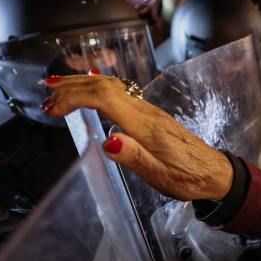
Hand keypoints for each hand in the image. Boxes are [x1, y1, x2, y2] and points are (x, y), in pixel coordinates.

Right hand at [43, 74, 232, 201]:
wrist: (215, 173)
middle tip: (45, 94)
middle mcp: (146, 113)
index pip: (105, 99)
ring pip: (112, 86)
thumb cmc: (188, 178)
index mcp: (146, 127)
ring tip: (56, 85)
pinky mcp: (150, 115)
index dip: (76, 97)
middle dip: (73, 86)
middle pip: (106, 86)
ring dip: (82, 83)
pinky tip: (89, 81)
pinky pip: (120, 91)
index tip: (53, 108)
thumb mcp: (161, 177)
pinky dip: (98, 85)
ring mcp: (149, 111)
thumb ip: (134, 158)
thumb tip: (109, 141)